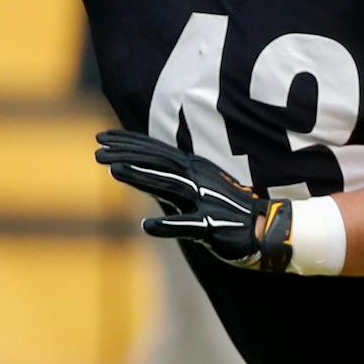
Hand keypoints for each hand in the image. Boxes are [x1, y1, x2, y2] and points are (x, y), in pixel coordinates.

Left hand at [95, 129, 288, 271]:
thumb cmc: (228, 206)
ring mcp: (205, 202)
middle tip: (97, 151)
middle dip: (126, 155)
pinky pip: (188, 226)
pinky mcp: (213, 227)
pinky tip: (147, 227)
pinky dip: (168, 225)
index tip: (101, 136)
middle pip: (157, 163)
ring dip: (141, 177)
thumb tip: (142, 168)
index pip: (155, 151)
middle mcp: (197, 180)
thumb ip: (171, 176)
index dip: (128, 142)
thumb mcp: (198, 184)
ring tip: (114, 171)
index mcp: (193, 168)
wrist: (266, 227)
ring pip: (169, 186)